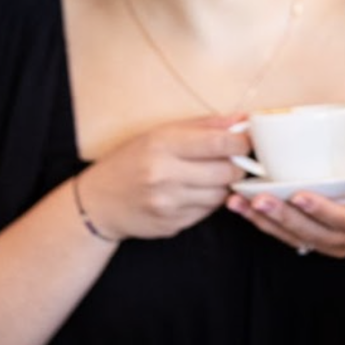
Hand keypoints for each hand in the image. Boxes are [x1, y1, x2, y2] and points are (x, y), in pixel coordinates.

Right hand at [78, 116, 249, 240]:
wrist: (97, 203)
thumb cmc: (130, 161)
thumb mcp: (158, 134)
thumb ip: (203, 126)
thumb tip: (242, 119)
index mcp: (162, 145)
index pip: (220, 144)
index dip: (243, 143)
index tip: (247, 141)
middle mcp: (165, 175)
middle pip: (227, 172)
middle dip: (237, 166)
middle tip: (233, 160)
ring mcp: (168, 204)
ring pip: (221, 195)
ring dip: (223, 185)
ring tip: (209, 176)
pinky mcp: (172, 224)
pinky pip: (207, 212)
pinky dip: (208, 202)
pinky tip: (194, 192)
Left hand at [227, 156, 344, 264]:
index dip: (322, 210)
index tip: (299, 194)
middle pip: (312, 233)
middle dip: (283, 216)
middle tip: (258, 197)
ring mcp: (329, 244)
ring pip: (294, 237)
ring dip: (265, 222)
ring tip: (238, 202)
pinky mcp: (315, 241)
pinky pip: (287, 236)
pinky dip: (263, 224)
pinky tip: (242, 207)